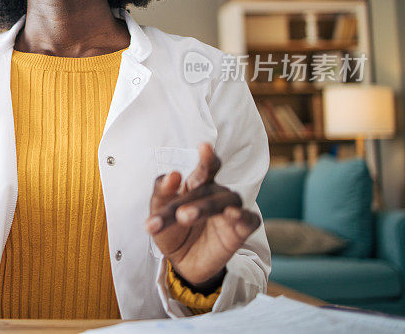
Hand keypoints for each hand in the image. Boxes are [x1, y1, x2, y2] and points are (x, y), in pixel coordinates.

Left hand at [145, 143, 260, 289]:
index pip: (204, 168)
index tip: (204, 146)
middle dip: (190, 199)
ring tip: (184, 217)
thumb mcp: (159, 213)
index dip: (207, 158)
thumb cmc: (172, 231)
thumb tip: (172, 174)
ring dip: (206, 207)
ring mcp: (230, 210)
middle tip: (178, 213)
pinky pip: (248, 219)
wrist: (182, 263)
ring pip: (226, 200)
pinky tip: (232, 213)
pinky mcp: (240, 230)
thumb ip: (162, 194)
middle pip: (207, 188)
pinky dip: (242, 215)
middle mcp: (215, 193)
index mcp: (197, 185)